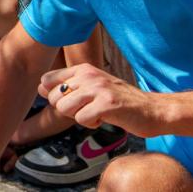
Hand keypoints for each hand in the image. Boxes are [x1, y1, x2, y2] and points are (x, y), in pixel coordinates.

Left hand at [41, 64, 157, 135]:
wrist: (153, 109)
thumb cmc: (120, 100)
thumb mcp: (92, 86)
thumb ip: (67, 86)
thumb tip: (40, 87)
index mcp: (83, 69)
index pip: (47, 80)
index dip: (53, 96)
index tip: (72, 101)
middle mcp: (89, 75)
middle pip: (53, 97)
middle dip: (66, 109)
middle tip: (86, 109)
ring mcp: (98, 88)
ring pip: (64, 107)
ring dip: (78, 116)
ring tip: (95, 113)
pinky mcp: (107, 104)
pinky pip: (81, 119)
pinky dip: (90, 123)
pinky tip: (104, 118)